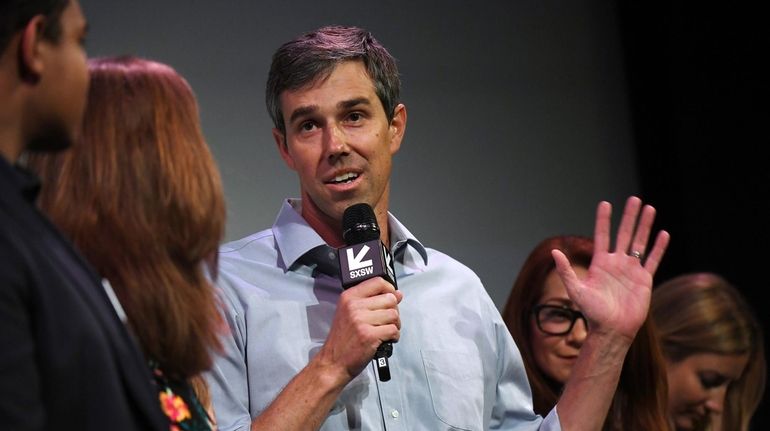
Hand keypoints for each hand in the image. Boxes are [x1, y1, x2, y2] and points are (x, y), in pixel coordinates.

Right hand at [314, 278, 401, 383]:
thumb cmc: (343, 339)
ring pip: (394, 315)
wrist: (333, 361)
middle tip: (388, 320)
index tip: (392, 297)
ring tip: (386, 331)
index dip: (390, 289)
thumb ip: (372, 301)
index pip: (378, 282)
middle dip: (394, 311)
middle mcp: (354, 306)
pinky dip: (394, 336)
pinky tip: (386, 339)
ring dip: (395, 325)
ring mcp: (361, 321)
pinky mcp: (369, 336)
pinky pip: (393, 330)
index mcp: (349, 297)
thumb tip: (397, 294)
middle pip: (390, 299)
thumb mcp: (350, 313)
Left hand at [552, 196, 668, 341]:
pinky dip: (658, 248)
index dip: (604, 220)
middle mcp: (616, 263)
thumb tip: (554, 251)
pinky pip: (652, 260)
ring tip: (650, 209)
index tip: (605, 203)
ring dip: (645, 226)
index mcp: (600, 264)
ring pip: (640, 243)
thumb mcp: (576, 290)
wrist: (612, 330)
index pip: (602, 236)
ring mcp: (631, 270)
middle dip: (629, 216)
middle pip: (624, 234)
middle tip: (634, 199)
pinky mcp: (644, 280)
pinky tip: (663, 234)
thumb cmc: (592, 313)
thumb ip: (566, 271)